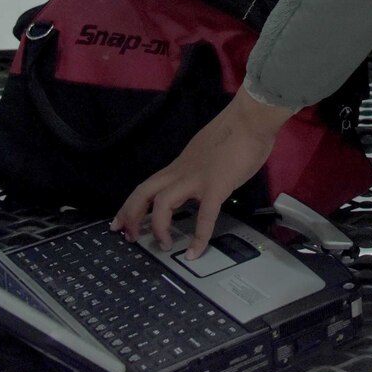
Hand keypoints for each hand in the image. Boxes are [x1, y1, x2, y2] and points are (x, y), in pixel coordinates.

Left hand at [110, 88, 293, 257]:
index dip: (131, 205)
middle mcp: (182, 172)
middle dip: (131, 215)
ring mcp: (197, 179)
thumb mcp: (206, 152)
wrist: (250, 118)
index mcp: (180, 165)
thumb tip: (198, 180)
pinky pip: (204, 216)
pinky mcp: (216, 186)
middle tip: (128, 236)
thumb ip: (198, 167)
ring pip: (163, 202)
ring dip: (159, 226)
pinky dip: (199, 237)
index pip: (148, 185)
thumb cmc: (235, 131)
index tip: (120, 221)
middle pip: (145, 192)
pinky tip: (195, 253)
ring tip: (164, 245)